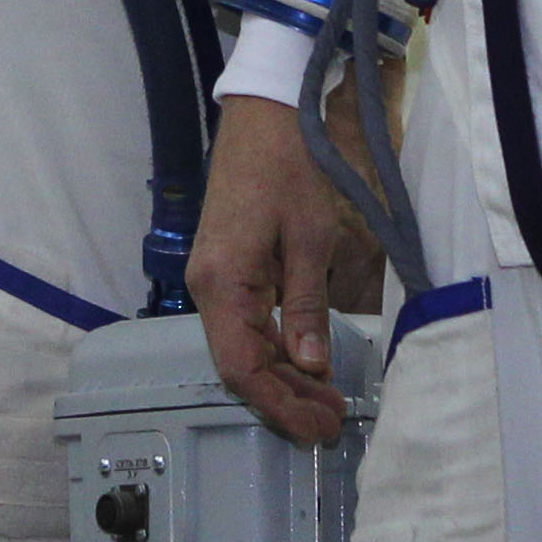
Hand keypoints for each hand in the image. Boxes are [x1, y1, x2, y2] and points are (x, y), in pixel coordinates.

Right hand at [189, 93, 382, 445]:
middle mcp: (208, 288)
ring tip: (327, 402)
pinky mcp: (226, 271)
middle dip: (286, 400)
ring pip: (243, 349)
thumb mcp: (311, 237)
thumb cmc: (287, 167)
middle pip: (240, 366)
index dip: (280, 404)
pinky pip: (246, 325)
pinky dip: (276, 350)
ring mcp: (213, 280)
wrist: (264, 115)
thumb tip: (312, 366)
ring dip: (283, 379)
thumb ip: (307, 306)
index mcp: (223, 283)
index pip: (241, 367)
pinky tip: (307, 364)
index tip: (319, 426)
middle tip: (333, 423)